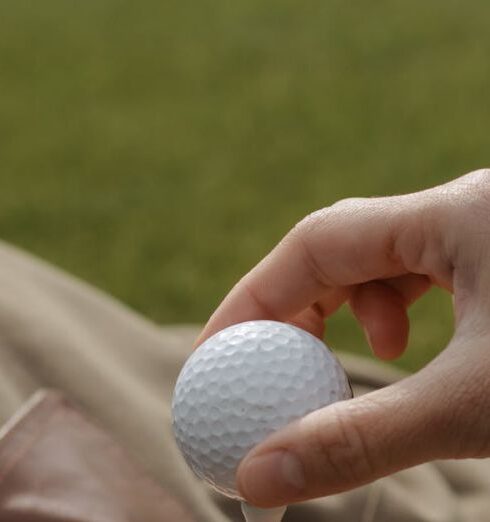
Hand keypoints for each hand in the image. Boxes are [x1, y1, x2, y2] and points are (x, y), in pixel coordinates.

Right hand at [196, 169, 489, 507]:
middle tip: (269, 362)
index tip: (218, 348)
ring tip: (349, 352)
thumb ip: (359, 440)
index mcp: (455, 214)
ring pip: (376, 255)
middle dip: (292, 306)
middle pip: (339, 244)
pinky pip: (414, 270)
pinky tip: (404, 341)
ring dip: (343, 306)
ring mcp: (481, 227)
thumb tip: (257, 477)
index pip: (316, 241)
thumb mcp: (475, 407)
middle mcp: (464, 208)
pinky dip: (388, 307)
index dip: (255, 294)